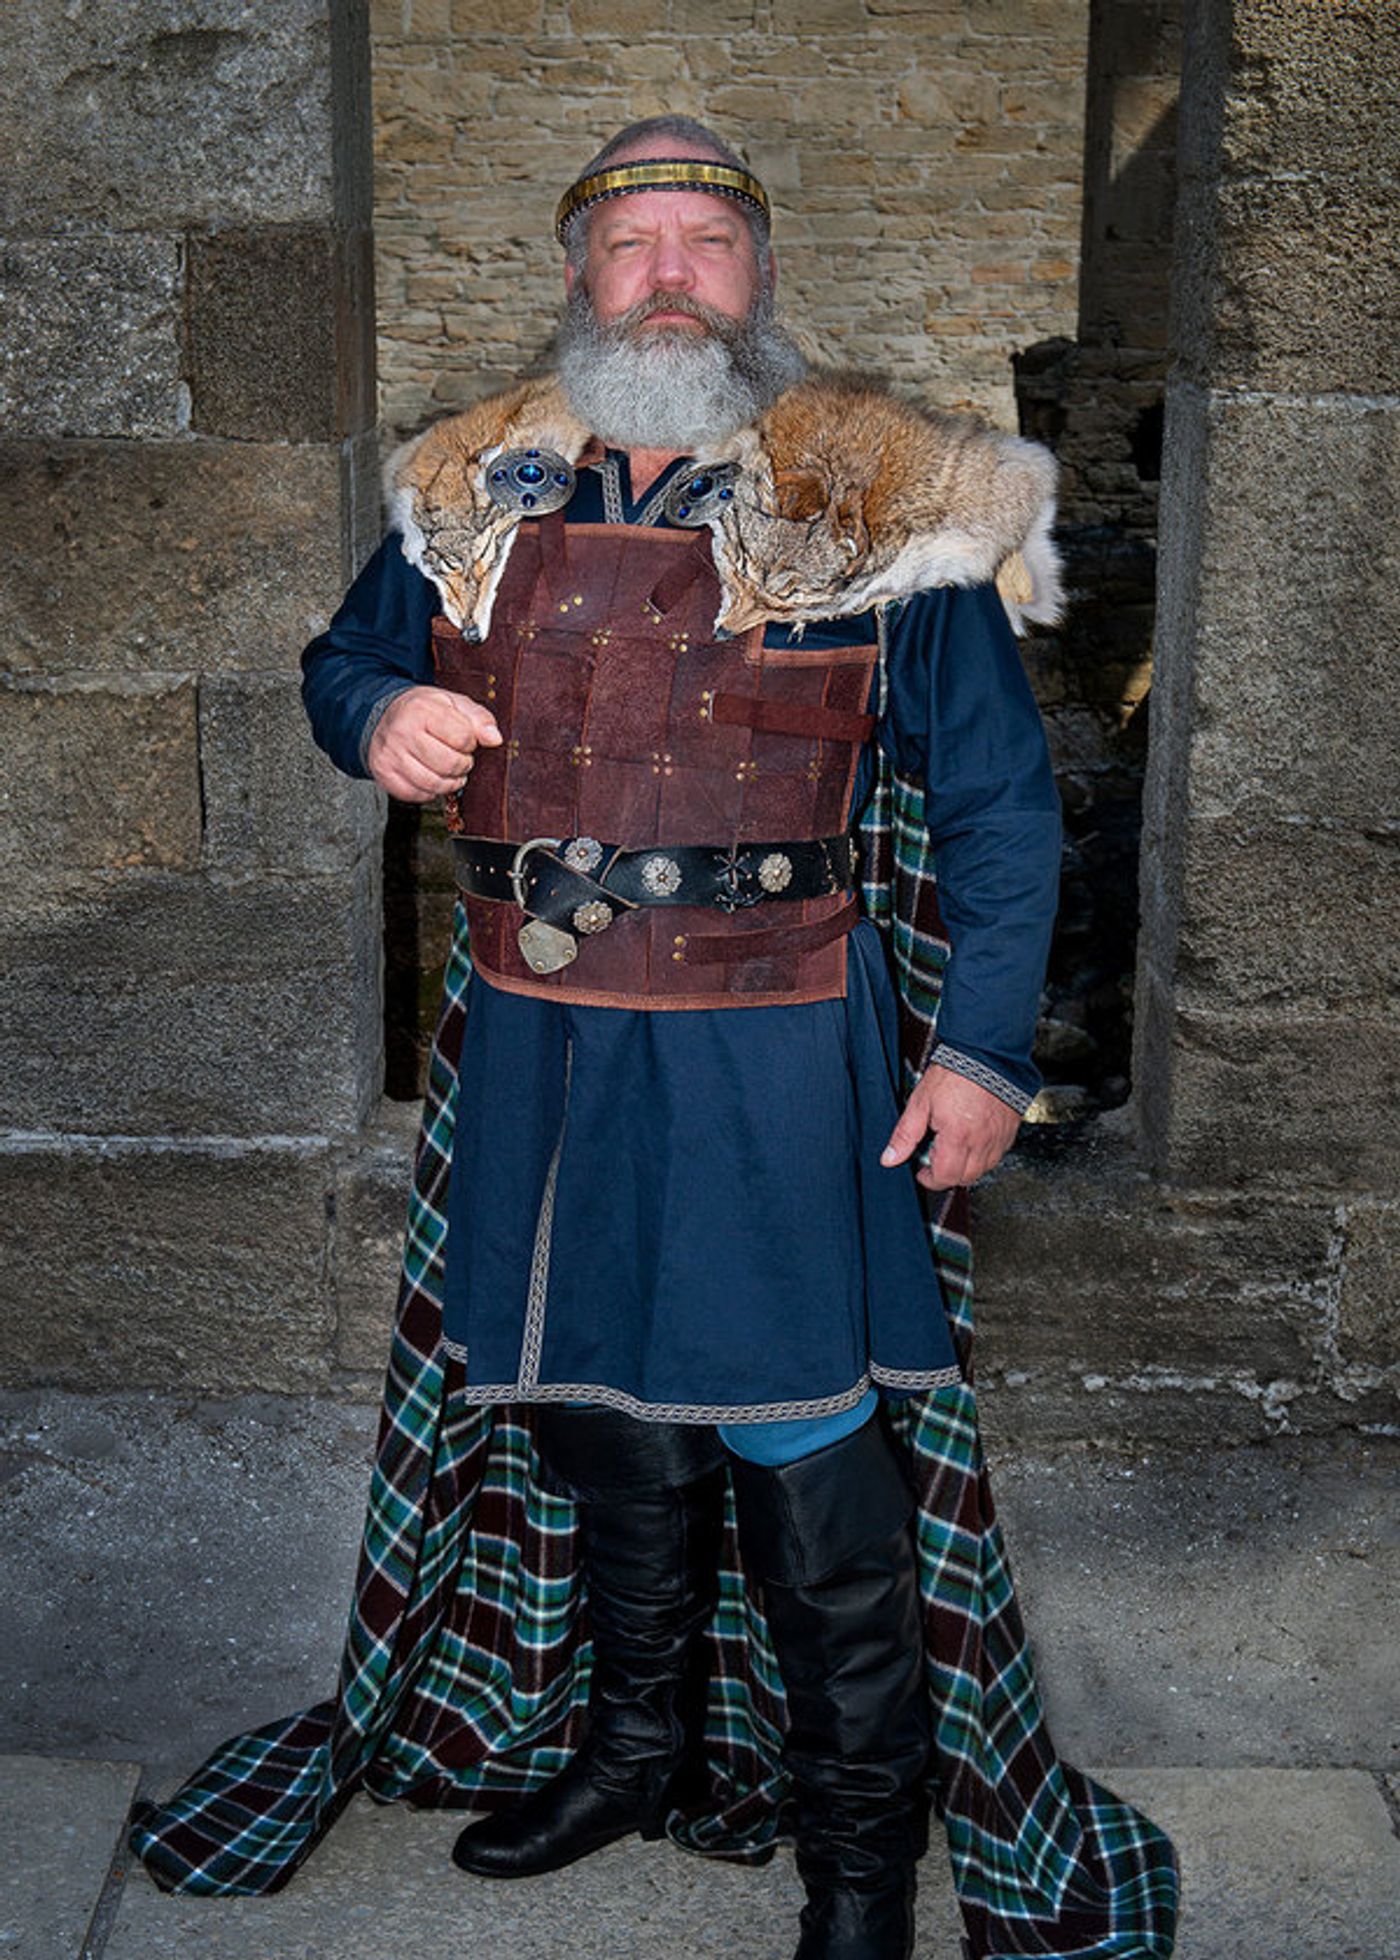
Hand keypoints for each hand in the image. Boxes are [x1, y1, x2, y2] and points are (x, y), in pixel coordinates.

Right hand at [367, 686, 501, 801]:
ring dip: (450, 782)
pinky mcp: (384, 774)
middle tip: (460, 758)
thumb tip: (495, 739)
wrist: (384, 716)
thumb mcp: (453, 703)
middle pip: (449, 764)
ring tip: (450, 770)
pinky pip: (417, 795)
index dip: (470, 742)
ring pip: (433, 784)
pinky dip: (430, 792)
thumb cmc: (423, 711)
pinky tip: (431, 777)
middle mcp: (402, 732)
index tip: (465, 739)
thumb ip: (479, 718)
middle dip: (463, 765)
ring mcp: (390, 755)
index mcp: (422, 710)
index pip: (462, 737)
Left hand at [880, 1062, 1020, 1191]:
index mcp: (958, 1137)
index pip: (945, 1177)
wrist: (987, 1053)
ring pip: (983, 1169)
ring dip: (966, 1166)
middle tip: (935, 1156)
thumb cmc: (956, 1073)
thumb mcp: (920, 1102)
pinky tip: (972, 1139)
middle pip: (965, 1178)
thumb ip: (905, 1134)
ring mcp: (998, 1137)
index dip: (930, 1179)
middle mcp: (982, 1142)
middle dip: (947, 1174)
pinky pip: (998, 1154)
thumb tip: (890, 1158)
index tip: (922, 1171)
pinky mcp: (1010, 1131)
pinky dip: (984, 1155)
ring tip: (953, 1146)